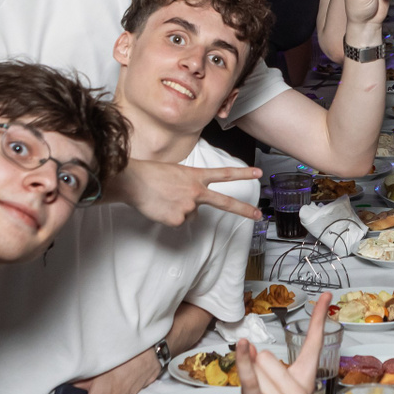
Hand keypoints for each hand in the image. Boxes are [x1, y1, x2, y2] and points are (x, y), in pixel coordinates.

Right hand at [102, 158, 262, 224]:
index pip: (224, 174)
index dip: (243, 173)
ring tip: (164, 199)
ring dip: (179, 209)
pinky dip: (170, 217)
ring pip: (190, 214)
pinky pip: (178, 221)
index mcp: (195, 176)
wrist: (134, 181)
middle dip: (244, 210)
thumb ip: (189, 186)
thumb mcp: (176, 173)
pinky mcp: (178, 219)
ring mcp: (189, 206)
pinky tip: (161, 208)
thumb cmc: (151, 174)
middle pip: (224, 202)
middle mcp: (196, 191)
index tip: (258, 172)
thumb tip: (192, 205)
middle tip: (259, 215)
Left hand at [209, 294, 331, 393]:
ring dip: (250, 382)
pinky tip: (241, 344)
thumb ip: (272, 369)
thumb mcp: (277, 393)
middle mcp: (300, 392)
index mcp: (307, 385)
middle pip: (270, 357)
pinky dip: (243, 361)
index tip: (324, 296)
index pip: (314, 345)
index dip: (319, 318)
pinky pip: (250, 376)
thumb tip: (253, 349)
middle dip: (258, 373)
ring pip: (258, 366)